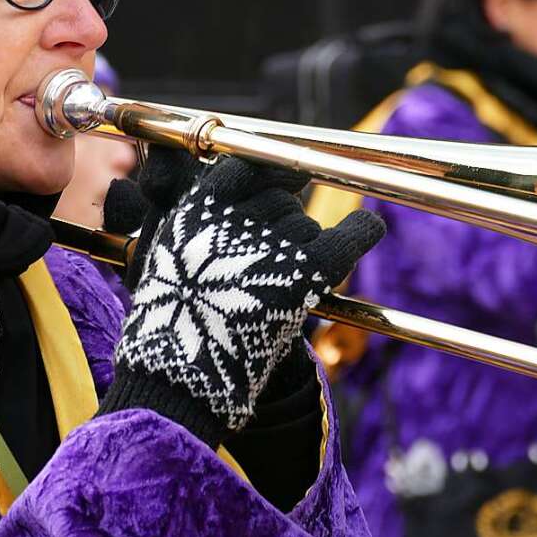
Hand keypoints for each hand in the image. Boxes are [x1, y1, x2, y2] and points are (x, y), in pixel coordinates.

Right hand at [111, 156, 384, 438]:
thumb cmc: (169, 323)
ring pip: (307, 226)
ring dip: (305, 245)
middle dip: (283, 221)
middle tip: (276, 253)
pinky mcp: (305, 272)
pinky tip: (370, 227)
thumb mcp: (165, 258)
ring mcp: (272, 242)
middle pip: (280, 200)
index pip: (245, 168)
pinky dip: (361, 231)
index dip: (266, 176)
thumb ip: (196, 228)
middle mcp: (238, 215)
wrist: (181, 368)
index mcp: (198, 209)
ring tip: (287, 281)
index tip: (278, 182)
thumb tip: (226, 206)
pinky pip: (347, 237)